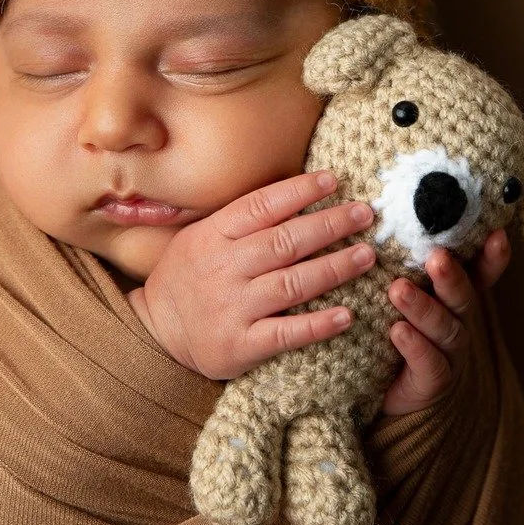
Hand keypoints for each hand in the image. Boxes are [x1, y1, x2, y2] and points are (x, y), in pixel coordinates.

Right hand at [127, 170, 376, 379]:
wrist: (157, 330)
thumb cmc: (189, 276)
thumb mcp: (202, 236)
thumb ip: (242, 219)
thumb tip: (298, 194)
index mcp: (214, 236)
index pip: (262, 206)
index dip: (300, 191)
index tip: (334, 180)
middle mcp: (224, 268)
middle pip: (285, 242)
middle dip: (330, 225)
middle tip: (365, 214)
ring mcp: (233, 307)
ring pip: (292, 284)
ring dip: (334, 268)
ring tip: (366, 256)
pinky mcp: (241, 345)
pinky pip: (285, 333)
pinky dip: (317, 325)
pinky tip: (345, 315)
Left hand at [378, 225, 511, 416]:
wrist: (389, 393)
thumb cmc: (393, 329)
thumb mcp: (401, 291)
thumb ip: (399, 261)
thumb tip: (378, 211)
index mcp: (453, 296)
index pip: (481, 273)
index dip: (492, 256)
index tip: (497, 233)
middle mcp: (458, 321)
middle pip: (463, 296)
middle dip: (452, 276)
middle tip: (435, 256)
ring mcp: (449, 352)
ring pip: (445, 328)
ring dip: (422, 307)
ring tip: (398, 290)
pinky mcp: (433, 380)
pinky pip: (429, 362)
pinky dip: (414, 346)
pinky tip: (398, 331)